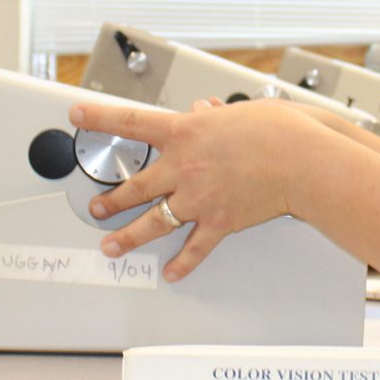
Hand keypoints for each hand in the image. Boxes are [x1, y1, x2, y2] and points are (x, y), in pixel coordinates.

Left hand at [70, 98, 333, 280]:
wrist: (302, 160)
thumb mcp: (239, 111)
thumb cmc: (279, 131)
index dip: (99, 118)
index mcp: (185, 132)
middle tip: (96, 207)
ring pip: (153, 221)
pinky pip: (194, 248)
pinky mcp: (219, 221)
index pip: (131, 122)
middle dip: (110, 200)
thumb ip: (213, 113)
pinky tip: (171, 271)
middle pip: (134, 187)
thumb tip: (204, 107)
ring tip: (112, 245)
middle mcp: (184, 167)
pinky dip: (182, 262)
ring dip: (129, 236)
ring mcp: (199, 197)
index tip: (78, 116)